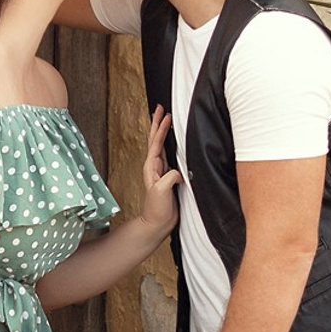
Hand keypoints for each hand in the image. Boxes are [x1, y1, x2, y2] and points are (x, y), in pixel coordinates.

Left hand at [140, 106, 181, 234]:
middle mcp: (155, 166)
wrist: (157, 223)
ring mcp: (162, 171)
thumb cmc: (156, 209)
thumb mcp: (161, 191)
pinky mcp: (169, 177)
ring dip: (164, 132)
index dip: (160, 128)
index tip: (165, 115)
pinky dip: (172, 146)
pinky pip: (171, 156)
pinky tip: (176, 142)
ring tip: (166, 119)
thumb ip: (170, 177)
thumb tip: (179, 170)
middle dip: (158, 123)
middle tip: (160, 108)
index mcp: (151, 167)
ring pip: (162, 146)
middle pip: (156, 139)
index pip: (156, 142)